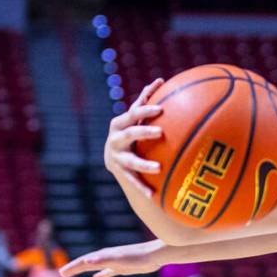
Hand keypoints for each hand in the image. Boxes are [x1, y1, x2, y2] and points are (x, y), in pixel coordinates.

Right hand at [60, 239, 166, 276]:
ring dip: (85, 269)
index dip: (72, 267)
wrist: (155, 255)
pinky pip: (108, 271)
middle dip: (75, 268)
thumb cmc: (137, 257)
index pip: (84, 262)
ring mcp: (115, 263)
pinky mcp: (123, 267)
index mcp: (104, 256)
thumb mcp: (119, 260)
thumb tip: (86, 262)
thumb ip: (103, 260)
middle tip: (62, 273)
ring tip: (74, 272)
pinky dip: (101, 274)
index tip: (62, 273)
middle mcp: (107, 258)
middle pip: (87, 263)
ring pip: (96, 266)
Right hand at [104, 79, 164, 197]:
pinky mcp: (120, 173)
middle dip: (143, 132)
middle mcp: (115, 139)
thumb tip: (160, 80)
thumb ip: (145, 101)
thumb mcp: (135, 118)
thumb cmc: (131, 133)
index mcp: (120, 123)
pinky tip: (153, 196)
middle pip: (130, 133)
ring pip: (131, 161)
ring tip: (159, 168)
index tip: (161, 109)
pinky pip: (132, 181)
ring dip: (144, 164)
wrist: (115, 159)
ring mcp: (116, 157)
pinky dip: (142, 188)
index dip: (145, 110)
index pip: (133, 114)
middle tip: (161, 132)